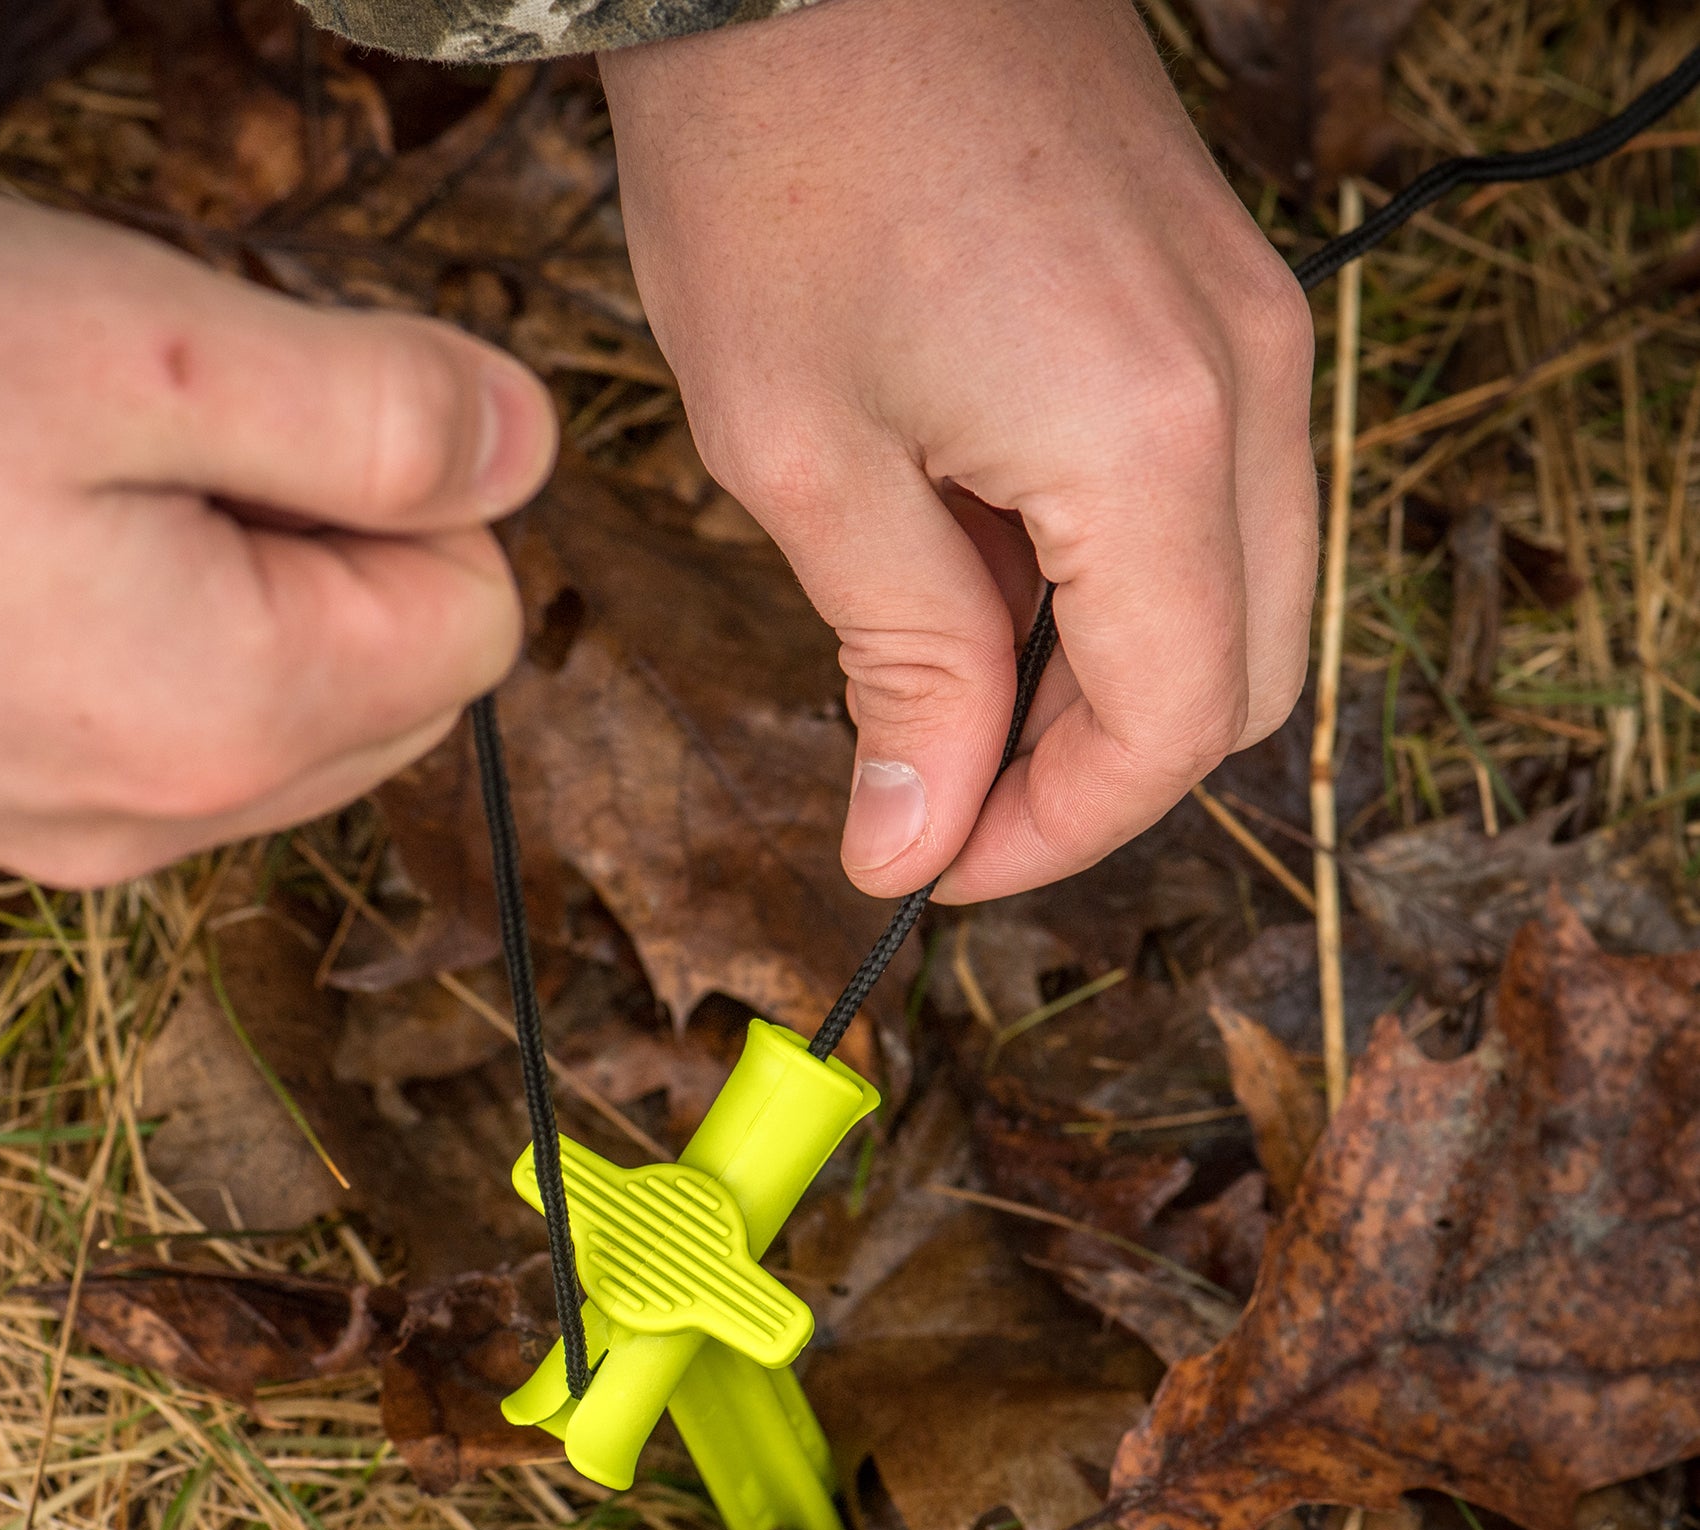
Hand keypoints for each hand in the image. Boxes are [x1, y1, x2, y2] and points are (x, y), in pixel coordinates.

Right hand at [0, 186, 555, 884]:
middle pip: (385, 675)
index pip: (477, 613)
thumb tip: (527, 449)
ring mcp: (68, 838)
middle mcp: (173, 824)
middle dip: (327, 526)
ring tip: (58, 461)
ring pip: (270, 700)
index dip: (407, 470)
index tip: (253, 385)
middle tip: (153, 411)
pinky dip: (133, 617)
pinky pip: (152, 724)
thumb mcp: (143, 347)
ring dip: (225, 563)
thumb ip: (375, 411)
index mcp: (243, 721)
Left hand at [601, 0, 1316, 903]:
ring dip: (1102, 674)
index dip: (1051, 833)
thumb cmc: (775, 172)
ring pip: (1234, 586)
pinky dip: (1111, 571)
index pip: (1167, 727)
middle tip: (934, 796)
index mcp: (1150, 440)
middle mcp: (1243, 383)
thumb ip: (897, 666)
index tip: (927, 864)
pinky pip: (1206, 487)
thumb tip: (916, 839)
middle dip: (1090, 771)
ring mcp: (1245, 322)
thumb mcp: (806, 459)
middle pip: (1238, 674)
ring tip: (937, 679)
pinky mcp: (1211, 285)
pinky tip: (977, 559)